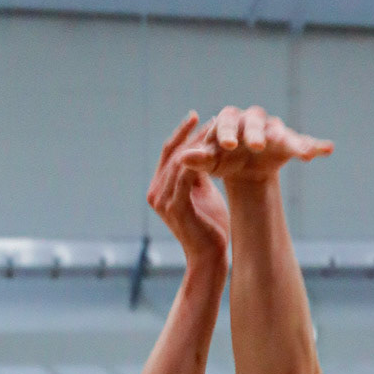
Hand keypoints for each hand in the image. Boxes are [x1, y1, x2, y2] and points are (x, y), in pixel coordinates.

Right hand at [146, 112, 229, 268]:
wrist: (209, 257)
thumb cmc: (209, 227)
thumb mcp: (202, 194)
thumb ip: (197, 174)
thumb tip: (203, 151)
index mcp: (159, 188)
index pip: (169, 153)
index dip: (183, 133)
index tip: (199, 116)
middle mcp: (155, 192)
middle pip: (173, 154)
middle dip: (192, 134)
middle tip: (211, 117)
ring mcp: (162, 200)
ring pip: (180, 162)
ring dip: (199, 144)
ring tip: (217, 130)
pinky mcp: (175, 207)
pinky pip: (186, 176)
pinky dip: (199, 160)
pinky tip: (214, 149)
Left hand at [184, 105, 332, 187]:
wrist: (244, 171)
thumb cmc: (223, 161)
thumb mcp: (210, 163)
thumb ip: (198, 159)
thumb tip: (181, 159)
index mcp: (230, 120)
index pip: (227, 120)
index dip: (228, 131)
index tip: (228, 146)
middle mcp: (253, 121)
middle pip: (255, 121)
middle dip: (256, 132)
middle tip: (257, 144)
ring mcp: (274, 131)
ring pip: (282, 131)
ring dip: (289, 139)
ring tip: (299, 151)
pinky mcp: (290, 143)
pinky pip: (305, 142)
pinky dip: (316, 145)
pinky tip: (327, 150)